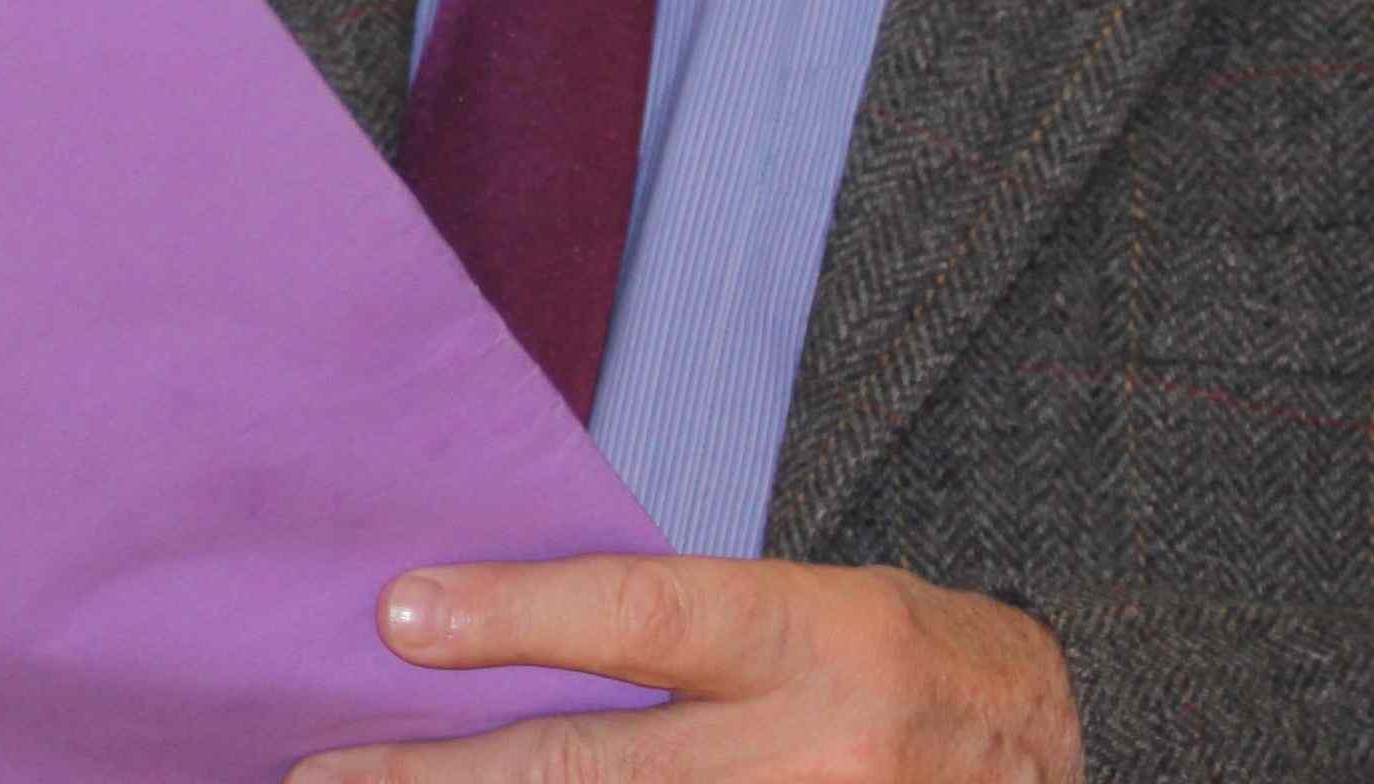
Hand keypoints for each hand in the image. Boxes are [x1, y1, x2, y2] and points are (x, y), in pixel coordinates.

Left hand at [289, 556, 1080, 781]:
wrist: (1051, 753)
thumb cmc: (897, 664)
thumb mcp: (805, 607)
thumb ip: (672, 630)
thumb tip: (484, 635)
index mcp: (816, 637)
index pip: (643, 616)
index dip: (516, 618)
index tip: (398, 618)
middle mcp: (815, 752)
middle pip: (597, 770)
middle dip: (444, 779)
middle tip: (322, 774)